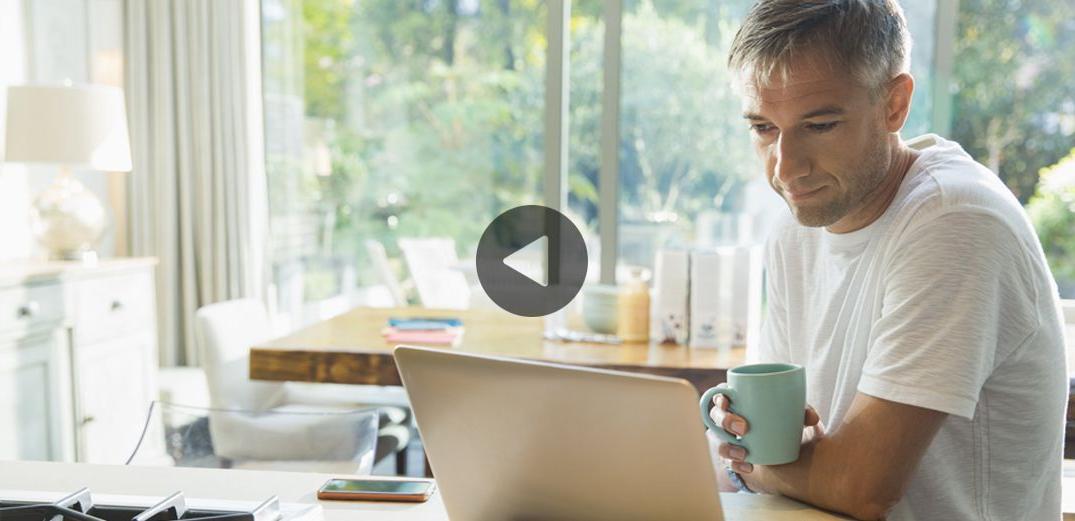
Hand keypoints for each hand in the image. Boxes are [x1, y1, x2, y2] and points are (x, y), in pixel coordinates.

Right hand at [709, 394, 823, 474]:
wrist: (784, 448)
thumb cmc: (783, 421)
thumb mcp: (793, 414)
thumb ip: (802, 412)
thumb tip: (812, 417)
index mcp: (738, 401)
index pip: (721, 394)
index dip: (719, 397)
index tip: (727, 401)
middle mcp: (729, 419)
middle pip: (716, 416)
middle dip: (725, 421)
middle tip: (743, 428)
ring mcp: (729, 438)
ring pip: (718, 440)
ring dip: (728, 447)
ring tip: (744, 453)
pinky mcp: (733, 457)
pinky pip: (728, 462)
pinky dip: (736, 465)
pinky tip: (749, 467)